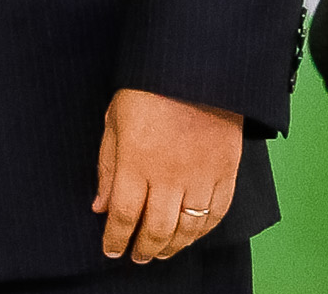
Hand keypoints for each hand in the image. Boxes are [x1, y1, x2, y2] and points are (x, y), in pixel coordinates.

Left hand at [96, 86, 241, 262]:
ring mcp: (202, 176)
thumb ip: (108, 168)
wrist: (195, 70)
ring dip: (174, 245)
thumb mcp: (114, 122)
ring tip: (161, 252)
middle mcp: (170, 176)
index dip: (116, 238)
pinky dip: (204, 231)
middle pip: (157, 228)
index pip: (124, 215)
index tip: (111, 250)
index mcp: (137, 162)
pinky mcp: (226, 172)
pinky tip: (192, 235)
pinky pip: (218, 213)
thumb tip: (101, 206)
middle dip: (145, 248)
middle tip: (137, 257)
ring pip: (189, 228)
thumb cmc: (147, 91)